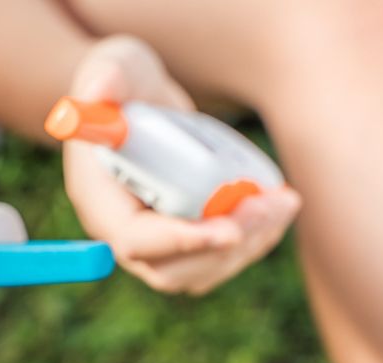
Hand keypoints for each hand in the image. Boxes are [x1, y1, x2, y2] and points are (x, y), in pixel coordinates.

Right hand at [63, 36, 300, 294]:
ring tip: (283, 202)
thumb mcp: (114, 70)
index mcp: (99, 202)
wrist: (138, 101)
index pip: (134, 241)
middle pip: (170, 270)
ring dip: (248, 244)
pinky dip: (254, 241)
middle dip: (222, 248)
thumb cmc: (123, 84)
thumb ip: (105, 78)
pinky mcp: (184, 241)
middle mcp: (124, 233)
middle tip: (266, 208)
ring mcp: (156, 243)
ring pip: (201, 271)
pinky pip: (219, 260)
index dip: (179, 241)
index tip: (228, 231)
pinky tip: (277, 206)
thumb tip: (99, 90)